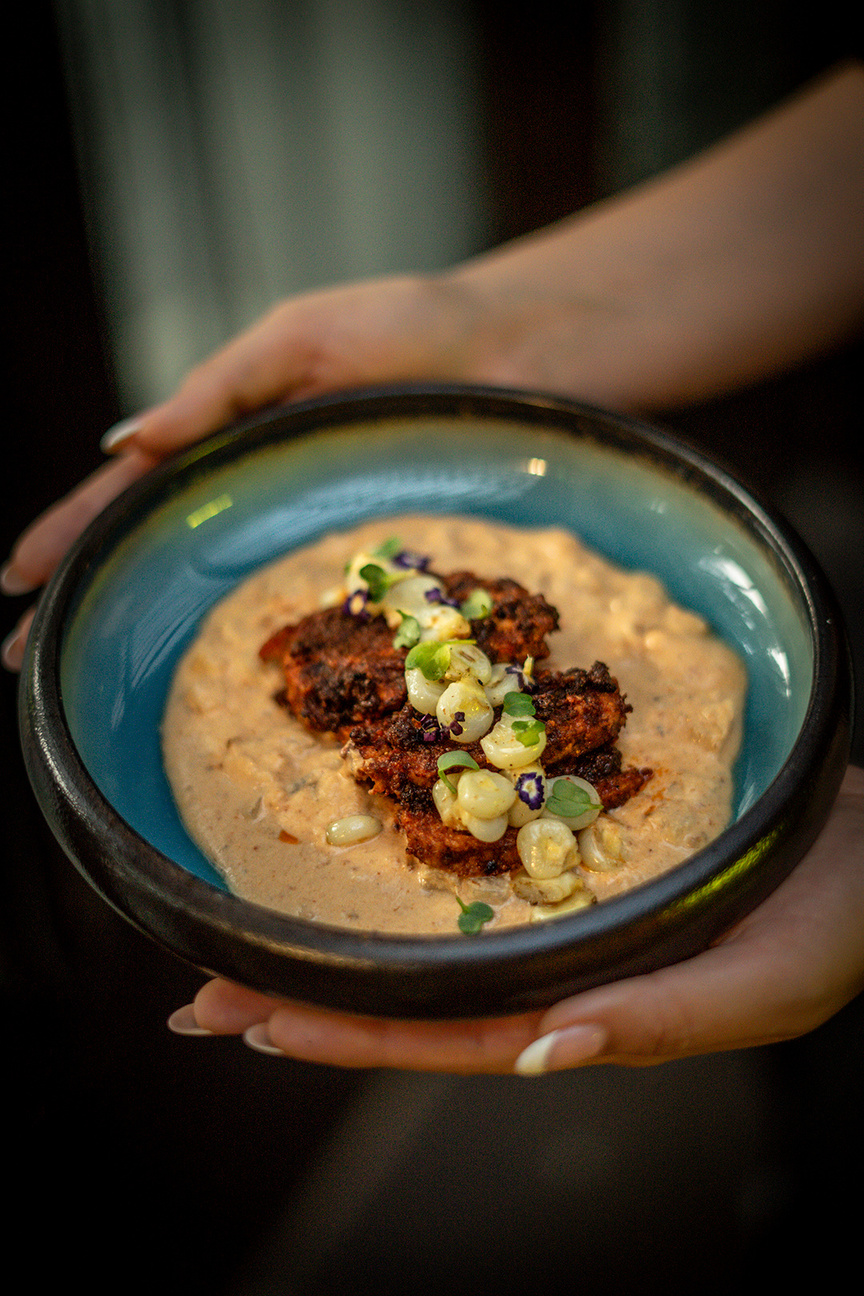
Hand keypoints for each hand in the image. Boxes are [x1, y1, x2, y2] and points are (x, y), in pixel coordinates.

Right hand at [1, 274, 482, 668]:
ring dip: (152, 634)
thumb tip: (124, 442)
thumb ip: (220, 389)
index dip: (71, 533)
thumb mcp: (306, 338)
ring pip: (219, 589)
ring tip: (91, 683)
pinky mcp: (373, 566)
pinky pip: (301, 611)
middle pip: (158, 549)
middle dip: (88, 599)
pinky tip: (220, 686)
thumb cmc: (418, 328)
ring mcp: (315, 535)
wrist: (529, 355)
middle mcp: (266, 494)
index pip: (133, 489)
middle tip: (22, 664)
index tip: (12, 583)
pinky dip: (253, 646)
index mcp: (236, 434)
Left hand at [169, 765, 863, 1073]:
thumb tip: (544, 1054)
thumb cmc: (832, 923)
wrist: (863, 844)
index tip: (251, 1022)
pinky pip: (472, 872)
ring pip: (426, 937)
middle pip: (409, 993)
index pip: (443, 1034)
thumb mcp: (758, 983)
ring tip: (247, 935)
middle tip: (199, 991)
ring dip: (337, 939)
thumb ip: (657, 1023)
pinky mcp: (570, 860)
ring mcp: (557, 915)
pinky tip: (362, 855)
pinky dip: (405, 872)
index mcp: (588, 1008)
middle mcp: (555, 967)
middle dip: (306, 999)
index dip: (346, 1035)